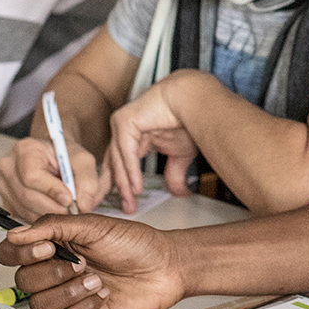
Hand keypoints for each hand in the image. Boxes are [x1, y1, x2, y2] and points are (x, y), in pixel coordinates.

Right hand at [0, 136, 104, 220]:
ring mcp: (4, 186)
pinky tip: (54, 209)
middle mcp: (9, 167)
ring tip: (66, 209)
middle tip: (74, 210)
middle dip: (54, 207)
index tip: (69, 199)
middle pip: (27, 196)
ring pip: (26, 210)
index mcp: (25, 149)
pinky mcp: (7, 202)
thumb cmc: (64, 155)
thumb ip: (87, 179)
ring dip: (49, 215)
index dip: (51, 190)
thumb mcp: (82, 160)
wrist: (54, 158)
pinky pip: (24, 217)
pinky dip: (42, 218)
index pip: (32, 175)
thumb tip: (84, 204)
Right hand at [0, 213, 186, 308]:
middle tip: (80, 262)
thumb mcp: (93, 225)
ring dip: (68, 291)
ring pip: (40, 305)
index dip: (20, 254)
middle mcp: (57, 272)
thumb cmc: (135, 243)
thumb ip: (52, 226)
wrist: (166, 266)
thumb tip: (15, 233)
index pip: (12, 254)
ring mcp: (69, 296)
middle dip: (51, 272)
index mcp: (54, 247)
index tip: (46, 247)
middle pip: (23, 282)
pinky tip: (103, 294)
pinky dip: (85, 306)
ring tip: (95, 279)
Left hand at [103, 74, 203, 206]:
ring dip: (124, 184)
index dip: (122, 185)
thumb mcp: (179, 155)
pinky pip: (126, 152)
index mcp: (135, 137)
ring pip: (119, 160)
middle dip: (114, 188)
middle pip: (113, 163)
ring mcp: (122, 125)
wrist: (194, 100)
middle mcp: (125, 131)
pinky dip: (131, 171)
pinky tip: (136, 187)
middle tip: (117, 208)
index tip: (125, 204)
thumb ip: (173, 173)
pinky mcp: (124, 122)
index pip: (121, 164)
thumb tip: (179, 192)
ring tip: (130, 203)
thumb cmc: (189, 119)